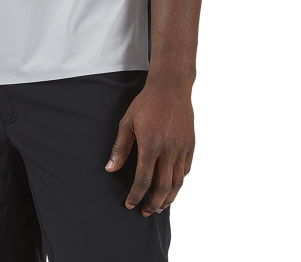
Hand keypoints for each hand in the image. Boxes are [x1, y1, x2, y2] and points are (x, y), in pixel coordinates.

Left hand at [105, 84, 194, 216]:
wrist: (170, 88)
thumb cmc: (146, 104)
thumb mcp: (127, 122)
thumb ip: (120, 148)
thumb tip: (110, 169)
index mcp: (150, 145)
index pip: (143, 180)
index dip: (136, 195)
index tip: (130, 204)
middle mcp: (168, 150)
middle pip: (162, 187)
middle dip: (153, 203)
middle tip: (145, 211)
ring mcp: (181, 149)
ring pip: (177, 183)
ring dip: (167, 199)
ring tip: (158, 207)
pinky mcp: (190, 145)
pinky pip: (185, 170)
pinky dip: (178, 183)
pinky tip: (171, 187)